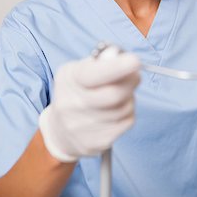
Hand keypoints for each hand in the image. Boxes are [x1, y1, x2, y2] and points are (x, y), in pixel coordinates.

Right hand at [39, 46, 140, 161]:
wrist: (60, 131)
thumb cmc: (77, 91)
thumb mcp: (81, 69)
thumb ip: (101, 61)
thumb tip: (116, 55)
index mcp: (70, 79)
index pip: (93, 74)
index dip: (116, 67)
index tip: (134, 61)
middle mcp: (72, 104)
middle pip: (114, 94)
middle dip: (131, 82)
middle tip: (135, 75)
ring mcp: (83, 126)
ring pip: (124, 108)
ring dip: (129, 98)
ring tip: (121, 94)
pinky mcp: (96, 142)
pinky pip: (126, 122)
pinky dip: (128, 113)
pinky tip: (118, 110)